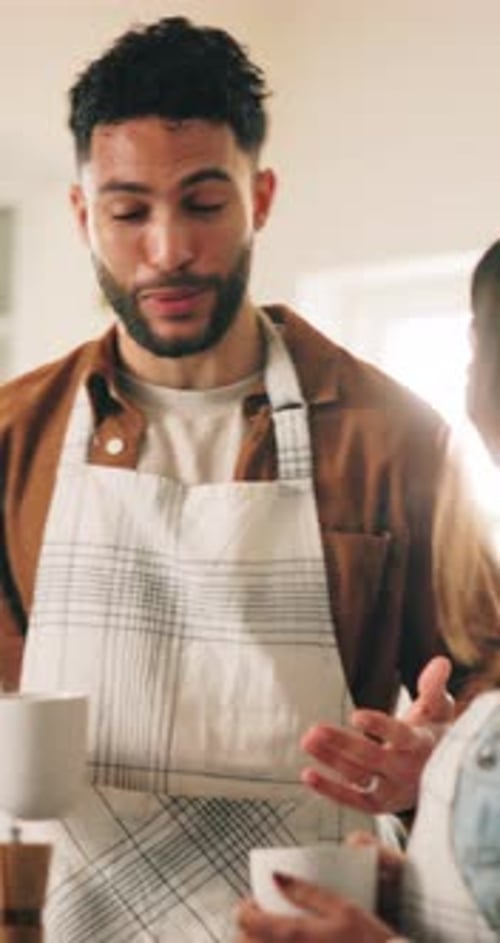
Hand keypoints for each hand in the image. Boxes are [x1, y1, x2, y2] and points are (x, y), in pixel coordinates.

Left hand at [236, 873, 395, 941]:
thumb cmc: (368, 942)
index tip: (254, 902)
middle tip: (259, 921)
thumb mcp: (342, 907)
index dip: (245, 908)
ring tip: (268, 937)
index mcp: (294, 935)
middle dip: (245, 931)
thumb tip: (276, 876)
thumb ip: (307, 892)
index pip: (247, 921)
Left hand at [300, 656, 454, 813]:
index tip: (356, 716)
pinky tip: (308, 774)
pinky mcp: (378, 804)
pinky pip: (353, 800)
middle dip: (343, 744)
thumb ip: (434, 687)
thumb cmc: (434, 734)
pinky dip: (330, 790)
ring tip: (307, 740)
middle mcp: (406, 771)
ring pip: (358, 776)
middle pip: (372, 758)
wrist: (441, 777)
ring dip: (331, 760)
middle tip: (315, 729)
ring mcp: (391, 790)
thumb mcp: (439, 709)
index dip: (379, 727)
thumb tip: (440, 662)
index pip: (401, 737)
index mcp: (421, 745)